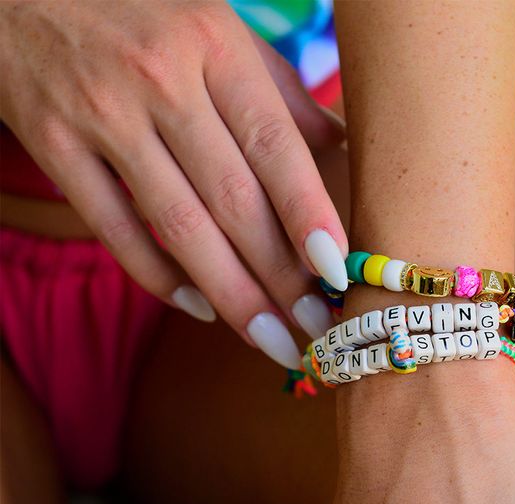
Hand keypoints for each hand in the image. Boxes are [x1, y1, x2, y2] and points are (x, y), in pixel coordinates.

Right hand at [0, 0, 346, 353]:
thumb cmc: (140, 13)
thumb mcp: (216, 30)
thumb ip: (279, 93)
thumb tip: (343, 151)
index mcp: (212, 42)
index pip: (273, 144)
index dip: (308, 215)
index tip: (339, 272)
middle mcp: (159, 77)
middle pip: (232, 200)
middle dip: (281, 278)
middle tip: (318, 330)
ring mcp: (100, 113)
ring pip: (178, 227)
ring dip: (232, 297)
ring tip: (273, 342)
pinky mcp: (53, 144)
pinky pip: (115, 231)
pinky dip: (161, 278)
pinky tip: (202, 308)